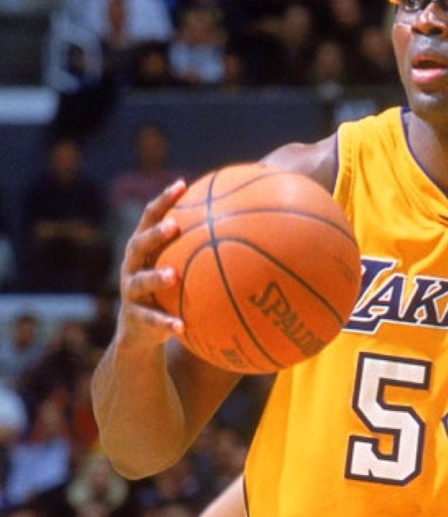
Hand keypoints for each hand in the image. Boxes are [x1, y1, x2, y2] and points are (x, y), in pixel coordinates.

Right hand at [115, 181, 186, 348]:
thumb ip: (201, 249)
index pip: (151, 218)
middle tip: (174, 226)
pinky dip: (166, 323)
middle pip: (139, 244)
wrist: (140, 332)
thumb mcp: (180, 268)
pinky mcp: (135, 318)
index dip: (164, 200)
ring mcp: (131, 292)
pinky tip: (182, 326)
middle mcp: (133, 266)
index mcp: (145, 250)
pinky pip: (151, 320)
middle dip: (155, 234)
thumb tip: (247, 229)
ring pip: (140, 282)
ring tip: (173, 276)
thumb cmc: (168, 292)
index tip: (182, 184)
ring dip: (156, 277)